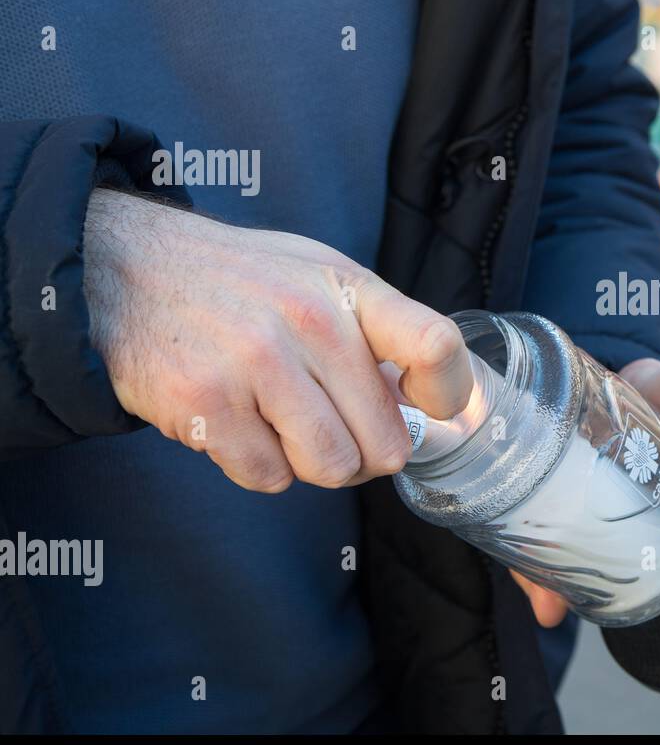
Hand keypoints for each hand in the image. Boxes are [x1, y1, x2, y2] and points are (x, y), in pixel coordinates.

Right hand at [83, 188, 472, 491]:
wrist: (126, 267)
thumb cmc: (241, 283)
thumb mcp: (321, 275)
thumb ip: (378, 330)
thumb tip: (427, 404)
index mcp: (349, 290)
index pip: (435, 346)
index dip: (447, 395)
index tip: (428, 408)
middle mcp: (310, 323)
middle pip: (387, 443)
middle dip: (365, 451)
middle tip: (334, 428)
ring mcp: (256, 363)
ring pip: (331, 468)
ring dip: (311, 463)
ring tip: (283, 424)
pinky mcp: (205, 404)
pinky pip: (268, 477)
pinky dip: (259, 466)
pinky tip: (238, 424)